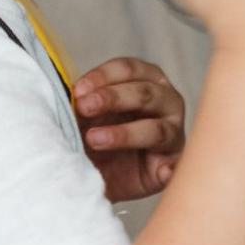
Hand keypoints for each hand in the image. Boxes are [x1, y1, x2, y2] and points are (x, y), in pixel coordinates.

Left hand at [72, 56, 185, 202]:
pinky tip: (162, 173)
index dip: (102, 76)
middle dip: (112, 98)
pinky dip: (170, 169)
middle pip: (144, 93)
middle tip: (84, 108)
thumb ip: (81, 106)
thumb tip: (69, 99)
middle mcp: (166, 101)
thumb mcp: (86, 118)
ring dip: (124, 134)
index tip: (77, 91)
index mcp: (146, 79)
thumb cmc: (99, 134)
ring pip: (155, 129)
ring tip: (94, 139)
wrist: (105, 175)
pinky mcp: (174, 163)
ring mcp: (173, 132)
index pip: (128, 69)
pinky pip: (175, 165)